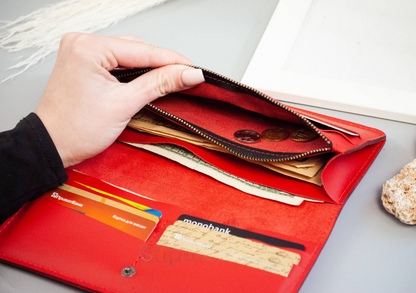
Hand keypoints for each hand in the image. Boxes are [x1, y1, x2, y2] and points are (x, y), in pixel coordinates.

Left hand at [35, 33, 204, 167]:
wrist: (52, 145)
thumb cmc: (77, 129)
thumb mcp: (124, 104)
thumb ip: (159, 84)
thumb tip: (188, 74)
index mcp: (89, 48)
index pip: (143, 50)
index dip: (173, 60)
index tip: (195, 69)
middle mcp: (82, 42)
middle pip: (136, 48)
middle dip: (163, 62)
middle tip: (188, 75)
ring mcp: (81, 51)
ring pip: (128, 52)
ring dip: (150, 65)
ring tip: (174, 76)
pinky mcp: (83, 61)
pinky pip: (117, 59)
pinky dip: (135, 68)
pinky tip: (150, 76)